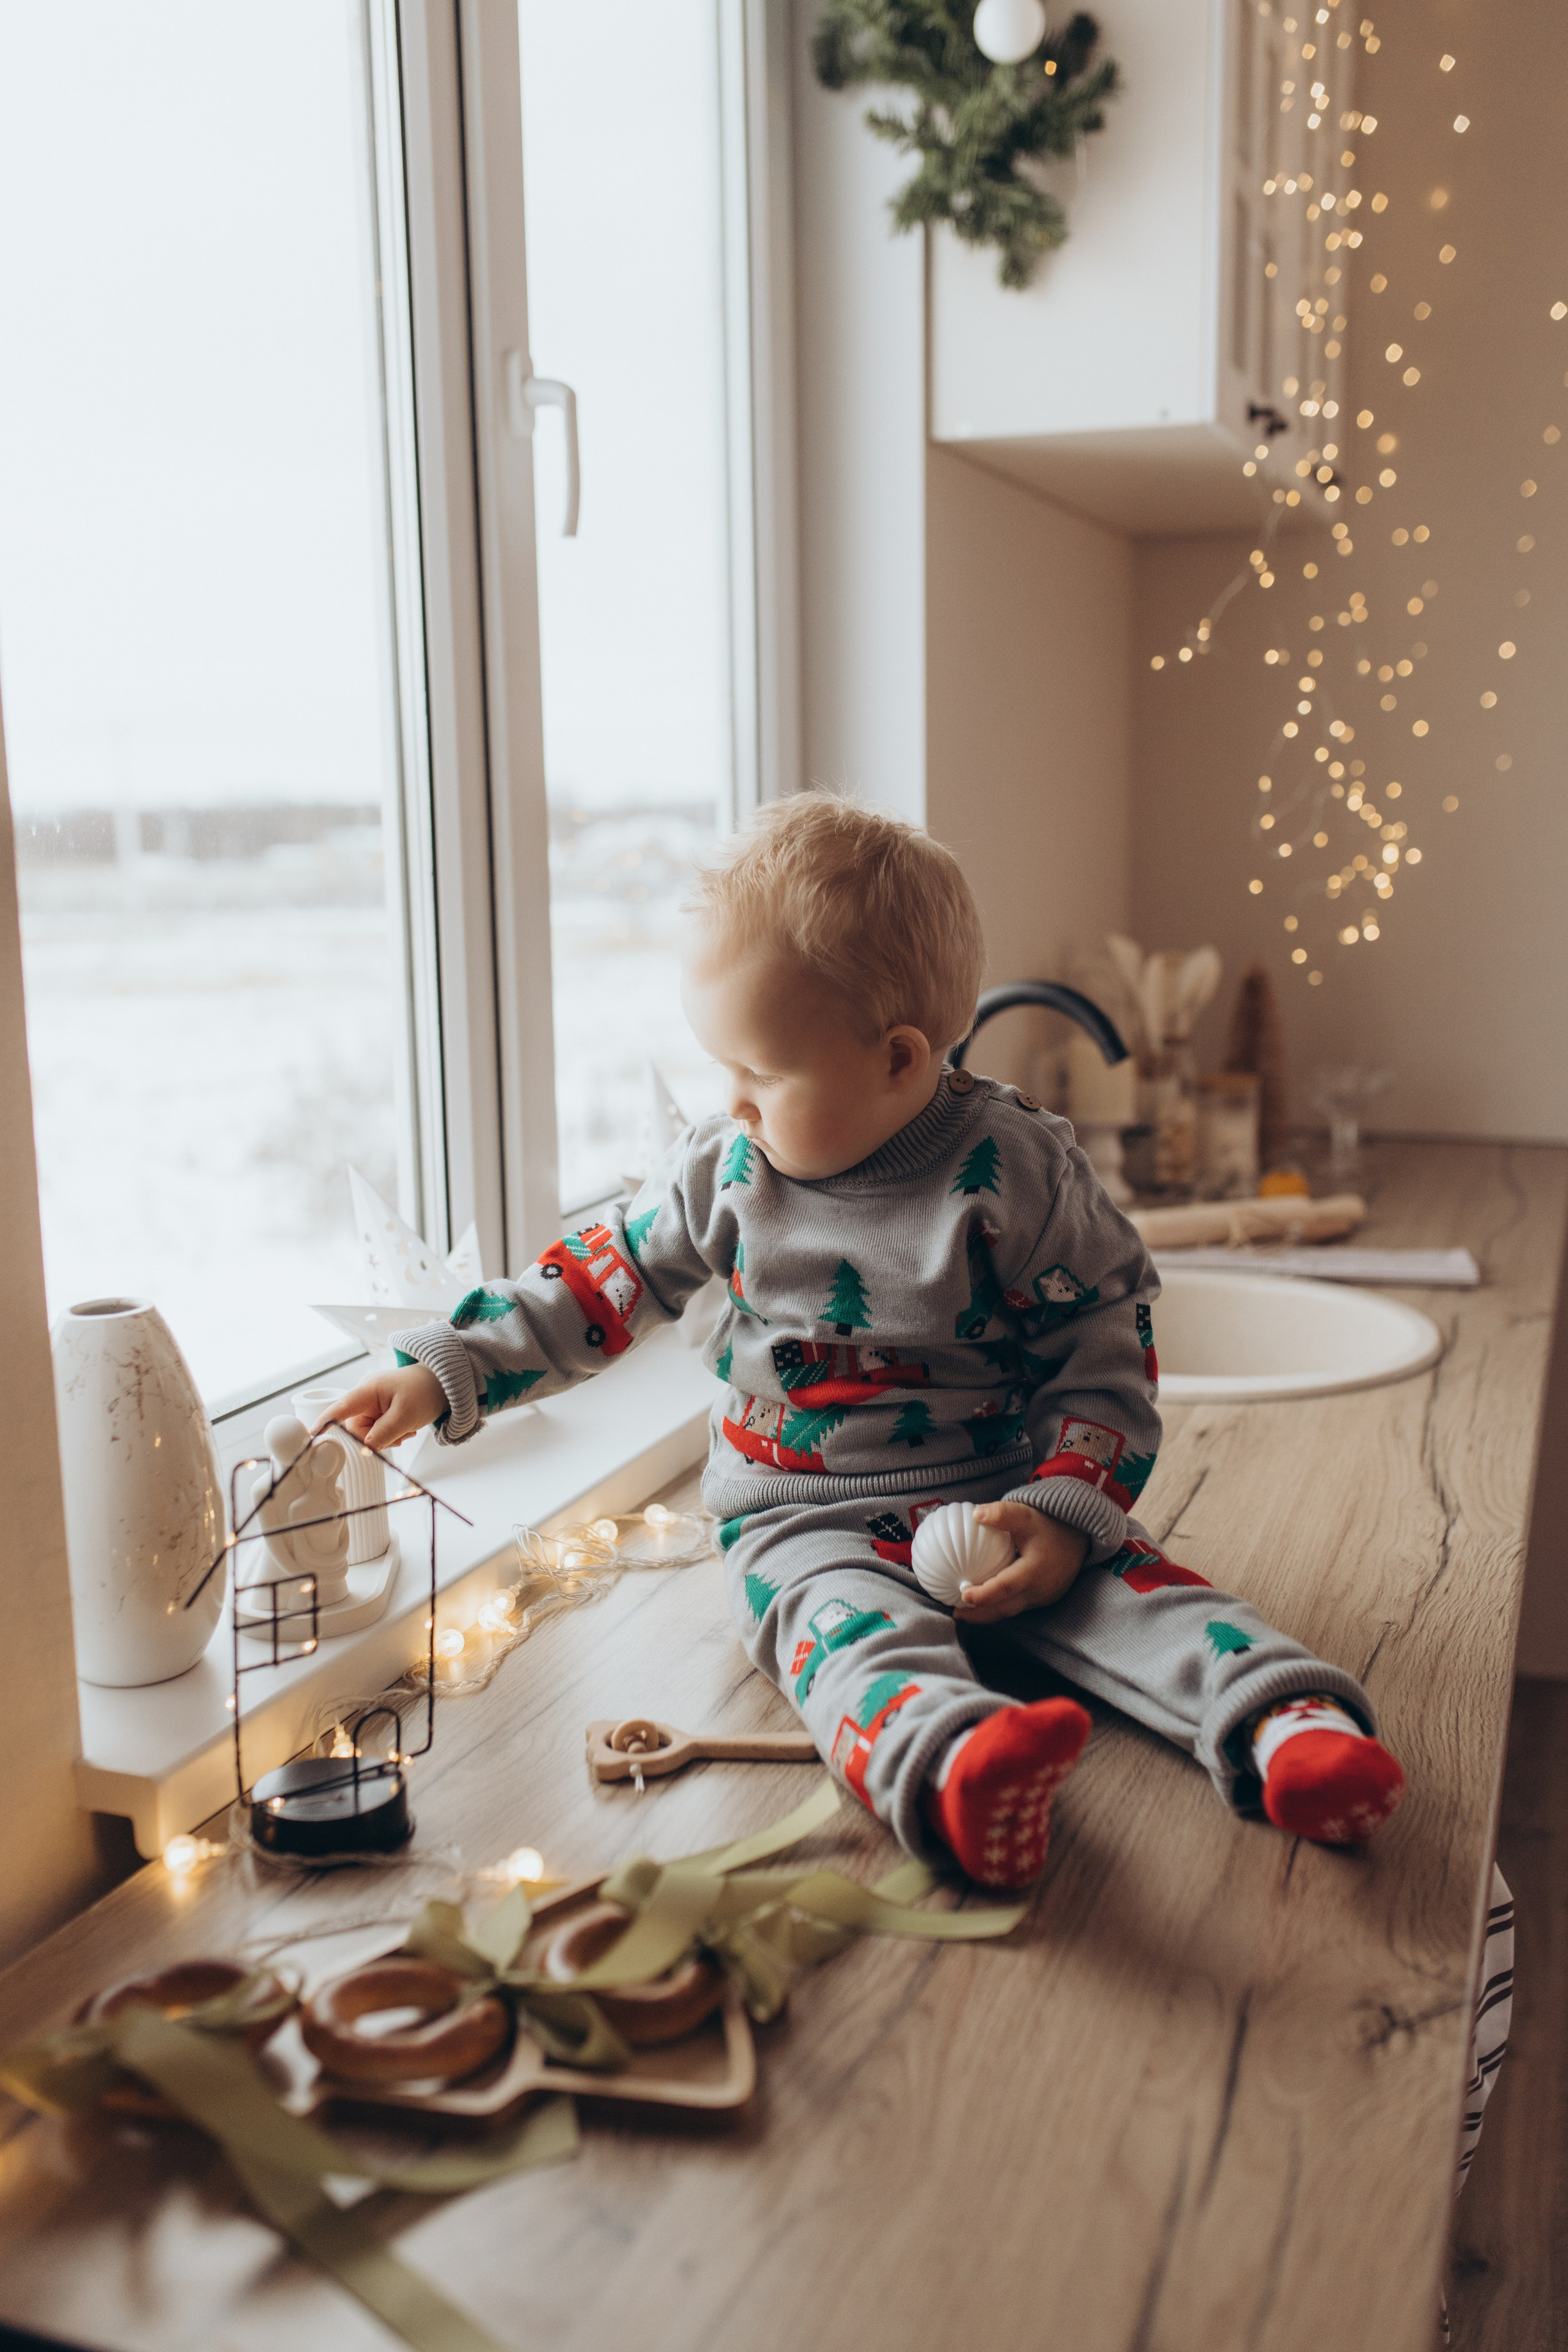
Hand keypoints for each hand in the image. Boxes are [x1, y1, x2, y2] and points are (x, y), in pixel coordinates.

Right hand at [316, 1364, 445, 1451]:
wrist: (440, 1383)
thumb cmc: (423, 1391)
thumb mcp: (406, 1415)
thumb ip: (384, 1433)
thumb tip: (366, 1448)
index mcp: (367, 1390)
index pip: (339, 1409)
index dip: (325, 1424)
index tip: (312, 1438)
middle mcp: (364, 1396)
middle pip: (354, 1428)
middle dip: (374, 1438)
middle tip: (399, 1438)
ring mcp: (370, 1403)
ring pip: (366, 1432)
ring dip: (385, 1437)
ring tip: (406, 1431)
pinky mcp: (377, 1410)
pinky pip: (375, 1429)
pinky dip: (389, 1433)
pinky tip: (405, 1429)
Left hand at [952, 1502, 1088, 1623]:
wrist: (1078, 1536)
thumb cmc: (1050, 1525)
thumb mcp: (1027, 1515)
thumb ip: (1003, 1514)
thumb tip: (976, 1514)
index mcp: (1035, 1571)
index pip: (1006, 1588)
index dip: (984, 1594)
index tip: (963, 1595)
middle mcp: (1040, 1589)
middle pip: (1006, 1608)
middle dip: (980, 1614)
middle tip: (956, 1613)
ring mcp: (1043, 1597)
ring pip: (1012, 1610)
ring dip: (988, 1614)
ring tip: (964, 1613)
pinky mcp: (1044, 1598)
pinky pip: (1019, 1607)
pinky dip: (1000, 1608)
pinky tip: (985, 1605)